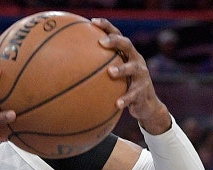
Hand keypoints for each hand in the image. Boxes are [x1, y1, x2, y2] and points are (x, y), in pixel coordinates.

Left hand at [92, 18, 171, 134]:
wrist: (146, 104)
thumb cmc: (123, 86)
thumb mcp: (112, 76)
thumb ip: (97, 68)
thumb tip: (67, 67)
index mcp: (127, 54)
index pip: (117, 35)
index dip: (107, 27)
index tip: (93, 22)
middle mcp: (136, 60)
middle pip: (127, 45)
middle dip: (115, 41)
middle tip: (102, 42)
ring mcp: (141, 75)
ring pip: (133, 68)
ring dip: (122, 69)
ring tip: (111, 72)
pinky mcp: (143, 91)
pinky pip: (133, 94)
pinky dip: (125, 99)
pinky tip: (116, 104)